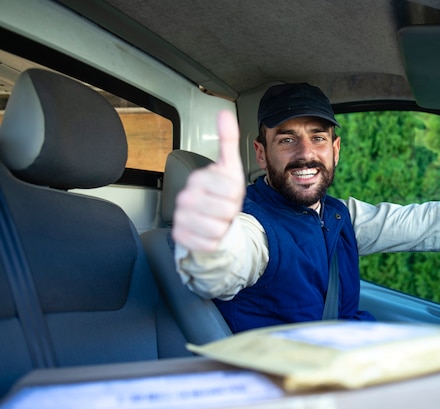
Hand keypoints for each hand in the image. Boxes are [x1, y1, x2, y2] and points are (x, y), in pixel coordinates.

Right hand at [172, 110, 244, 251]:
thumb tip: (224, 113)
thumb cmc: (222, 194)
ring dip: (223, 227)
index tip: (229, 193)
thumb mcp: (229, 167)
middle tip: (223, 208)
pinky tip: (209, 232)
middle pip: (226, 210)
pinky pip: (208, 243)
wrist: (210, 219)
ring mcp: (181, 216)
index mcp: (199, 178)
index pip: (231, 189)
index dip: (236, 194)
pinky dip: (214, 241)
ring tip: (217, 220)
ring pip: (217, 228)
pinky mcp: (181, 236)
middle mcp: (186, 196)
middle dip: (231, 212)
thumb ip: (228, 140)